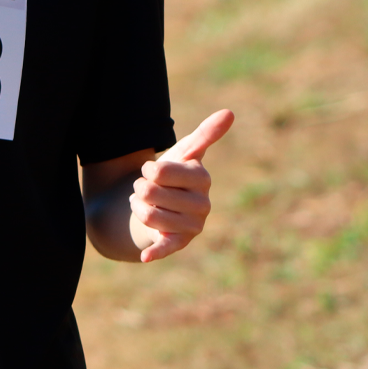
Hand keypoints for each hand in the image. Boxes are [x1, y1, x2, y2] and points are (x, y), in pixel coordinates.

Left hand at [129, 108, 232, 261]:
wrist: (161, 204)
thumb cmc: (174, 174)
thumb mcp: (185, 151)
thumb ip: (205, 133)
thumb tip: (230, 112)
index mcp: (202, 178)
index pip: (159, 171)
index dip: (148, 169)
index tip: (152, 170)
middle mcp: (203, 204)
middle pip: (150, 192)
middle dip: (140, 188)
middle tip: (147, 189)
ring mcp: (193, 226)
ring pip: (147, 213)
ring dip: (137, 206)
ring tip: (145, 204)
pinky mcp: (179, 244)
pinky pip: (165, 246)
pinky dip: (155, 251)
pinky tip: (146, 256)